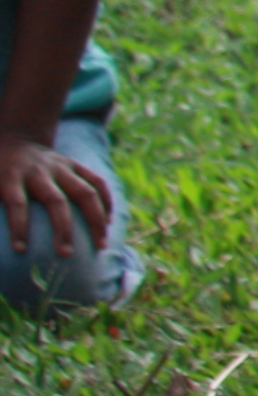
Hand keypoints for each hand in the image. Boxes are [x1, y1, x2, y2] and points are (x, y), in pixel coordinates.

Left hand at [0, 135, 108, 262]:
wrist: (13, 141)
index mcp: (11, 177)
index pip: (16, 203)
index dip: (19, 227)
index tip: (21, 250)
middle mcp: (39, 171)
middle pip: (56, 201)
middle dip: (63, 229)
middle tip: (66, 255)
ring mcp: (61, 166)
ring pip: (85, 192)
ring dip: (95, 219)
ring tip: (101, 244)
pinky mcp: (75, 164)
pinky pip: (97, 182)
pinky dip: (106, 202)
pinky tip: (108, 223)